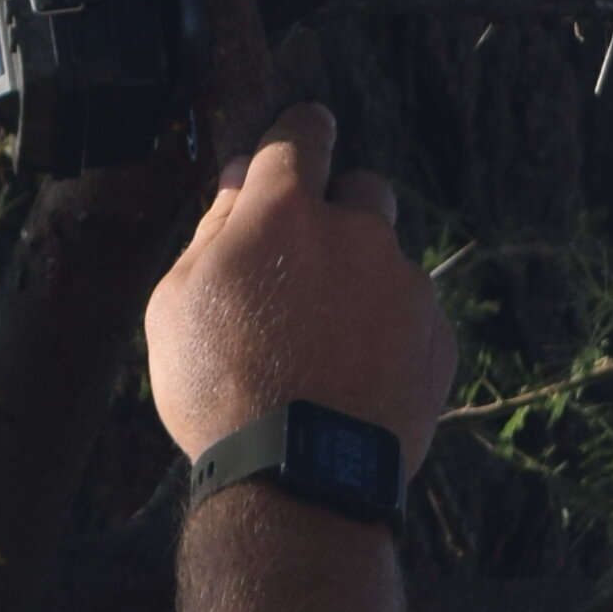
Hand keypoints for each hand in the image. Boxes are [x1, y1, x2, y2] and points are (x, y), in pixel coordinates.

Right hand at [142, 105, 453, 467]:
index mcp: (285, 210)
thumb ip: (212, 229)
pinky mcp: (437, 339)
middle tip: (303, 267)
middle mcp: (357, 233)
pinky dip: (389, 334)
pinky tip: (353, 377)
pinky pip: (413, 317)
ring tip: (323, 345)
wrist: (298, 479)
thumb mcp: (175, 303)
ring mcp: (406, 287)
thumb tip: (236, 181)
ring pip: (388, 261)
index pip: (302, 133)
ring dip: (362, 282)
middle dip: (338, 213)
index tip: (301, 139)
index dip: (299, 133)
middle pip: (362, 189)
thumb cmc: (218, 386)